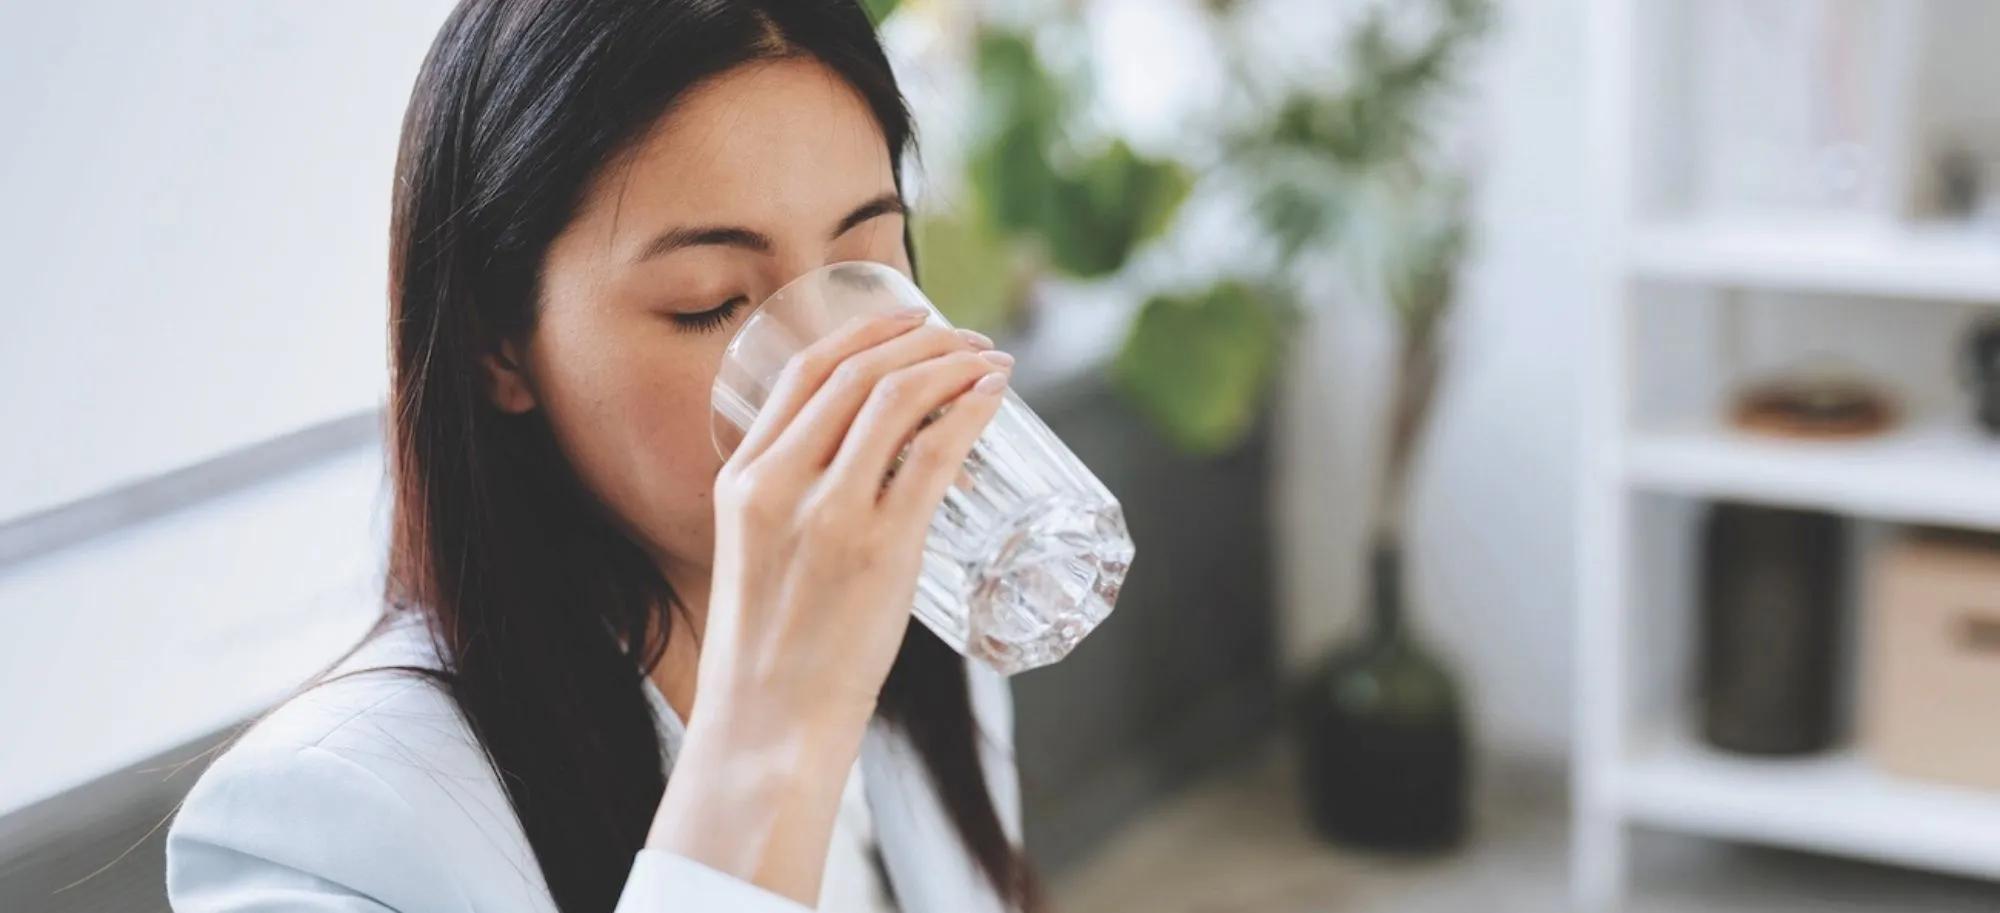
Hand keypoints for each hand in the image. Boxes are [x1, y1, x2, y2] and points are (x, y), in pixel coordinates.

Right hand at [699, 308, 1012, 734]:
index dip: (866, 333)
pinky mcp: (881, 549)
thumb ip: (795, 507)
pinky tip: (994, 398)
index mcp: (742, 480)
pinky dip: (970, 412)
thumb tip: (874, 473)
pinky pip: (935, 453)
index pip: (804, 374)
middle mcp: (779, 483)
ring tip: (989, 360)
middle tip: (966, 337)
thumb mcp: (758, 556)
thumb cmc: (772, 652)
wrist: (768, 725)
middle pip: (857, 373)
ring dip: (954, 364)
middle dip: (921, 339)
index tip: (910, 319)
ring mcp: (831, 514)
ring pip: (898, 399)